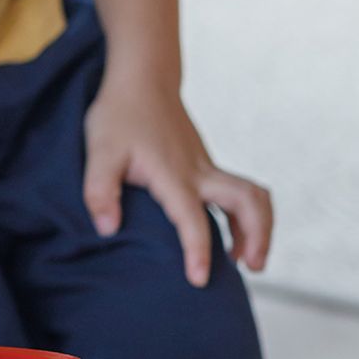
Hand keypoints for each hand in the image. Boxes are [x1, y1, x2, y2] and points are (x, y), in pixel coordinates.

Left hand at [82, 77, 271, 286]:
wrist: (143, 79)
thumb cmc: (120, 115)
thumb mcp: (99, 152)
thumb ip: (100, 191)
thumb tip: (108, 229)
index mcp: (173, 174)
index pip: (192, 217)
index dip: (198, 250)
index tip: (200, 279)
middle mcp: (198, 171)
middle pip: (248, 201)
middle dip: (258, 236)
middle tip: (252, 268)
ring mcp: (206, 168)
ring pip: (252, 197)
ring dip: (258, 228)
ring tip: (248, 261)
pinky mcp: (206, 167)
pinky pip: (239, 194)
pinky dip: (246, 218)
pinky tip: (233, 240)